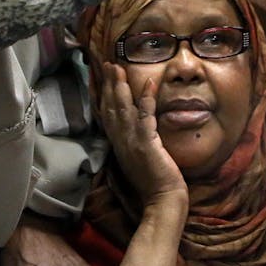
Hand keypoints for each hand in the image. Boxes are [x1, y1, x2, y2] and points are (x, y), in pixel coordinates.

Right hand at [101, 66, 186, 206]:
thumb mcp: (139, 161)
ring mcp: (132, 142)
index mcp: (119, 146)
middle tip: (107, 64)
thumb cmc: (154, 184)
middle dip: (109, 85)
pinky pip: (145, 116)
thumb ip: (134, 145)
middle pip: (111, 108)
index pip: (108, 116)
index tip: (104, 79)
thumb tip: (135, 133)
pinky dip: (146, 98)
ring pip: (123, 109)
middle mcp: (121, 142)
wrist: (161, 201)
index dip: (105, 96)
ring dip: (120, 86)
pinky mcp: (146, 144)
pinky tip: (148, 82)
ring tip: (118, 67)